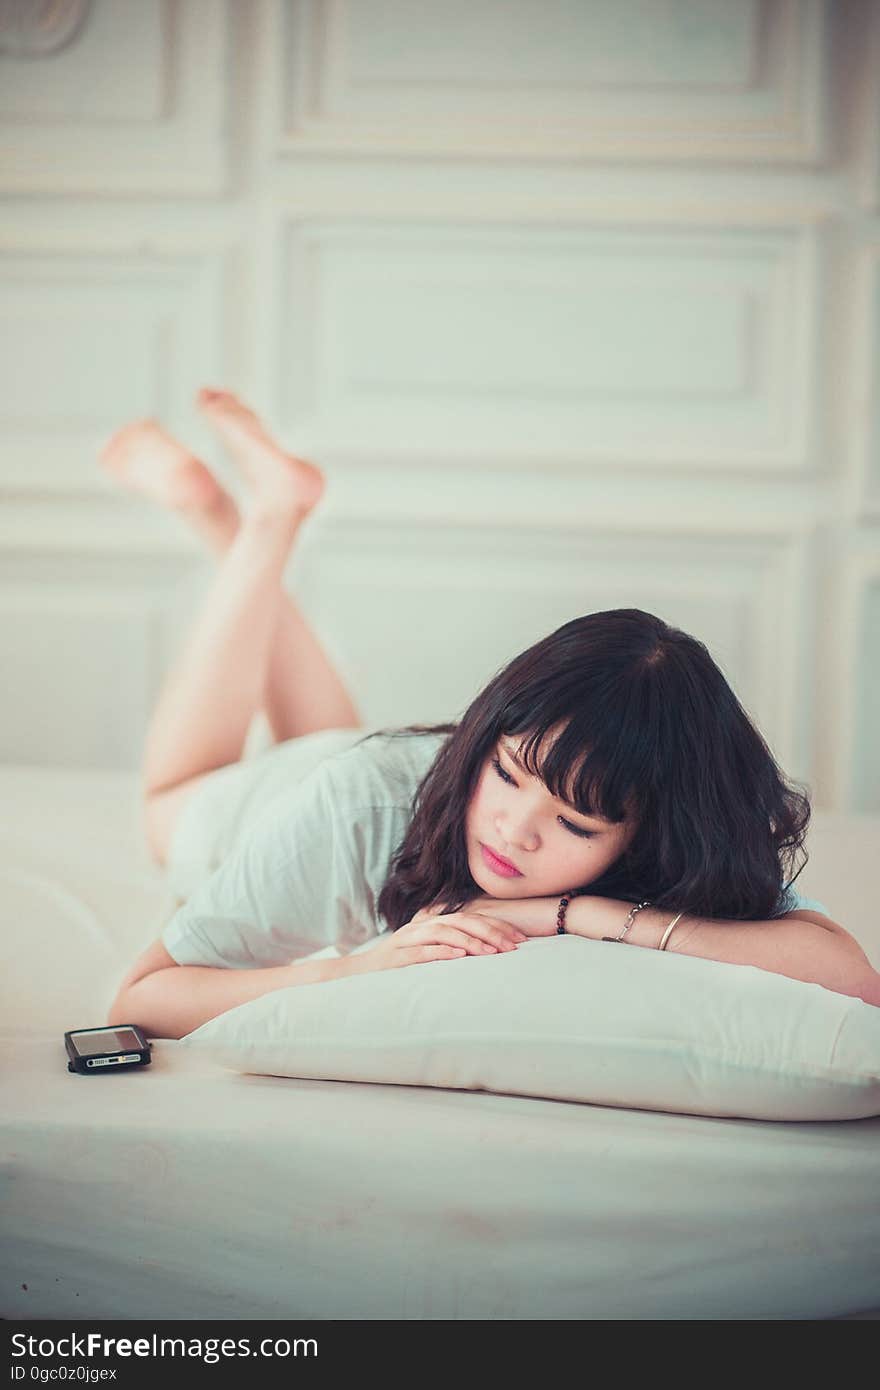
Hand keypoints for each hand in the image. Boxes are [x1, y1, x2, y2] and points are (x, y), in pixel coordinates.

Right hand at [346, 909, 527, 976]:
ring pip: (444, 933)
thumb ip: (453, 949)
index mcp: (431, 924)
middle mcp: (421, 926)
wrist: (358, 975)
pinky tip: (461, 957)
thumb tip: (488, 954)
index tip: (520, 939)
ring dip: (471, 941)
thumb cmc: (398, 968)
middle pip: (462, 921)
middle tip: (513, 946)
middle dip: (490, 932)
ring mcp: (408, 940)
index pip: (470, 918)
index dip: (496, 926)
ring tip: (492, 952)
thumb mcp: (429, 954)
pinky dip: (442, 952)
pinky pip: (422, 951)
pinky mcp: (397, 957)